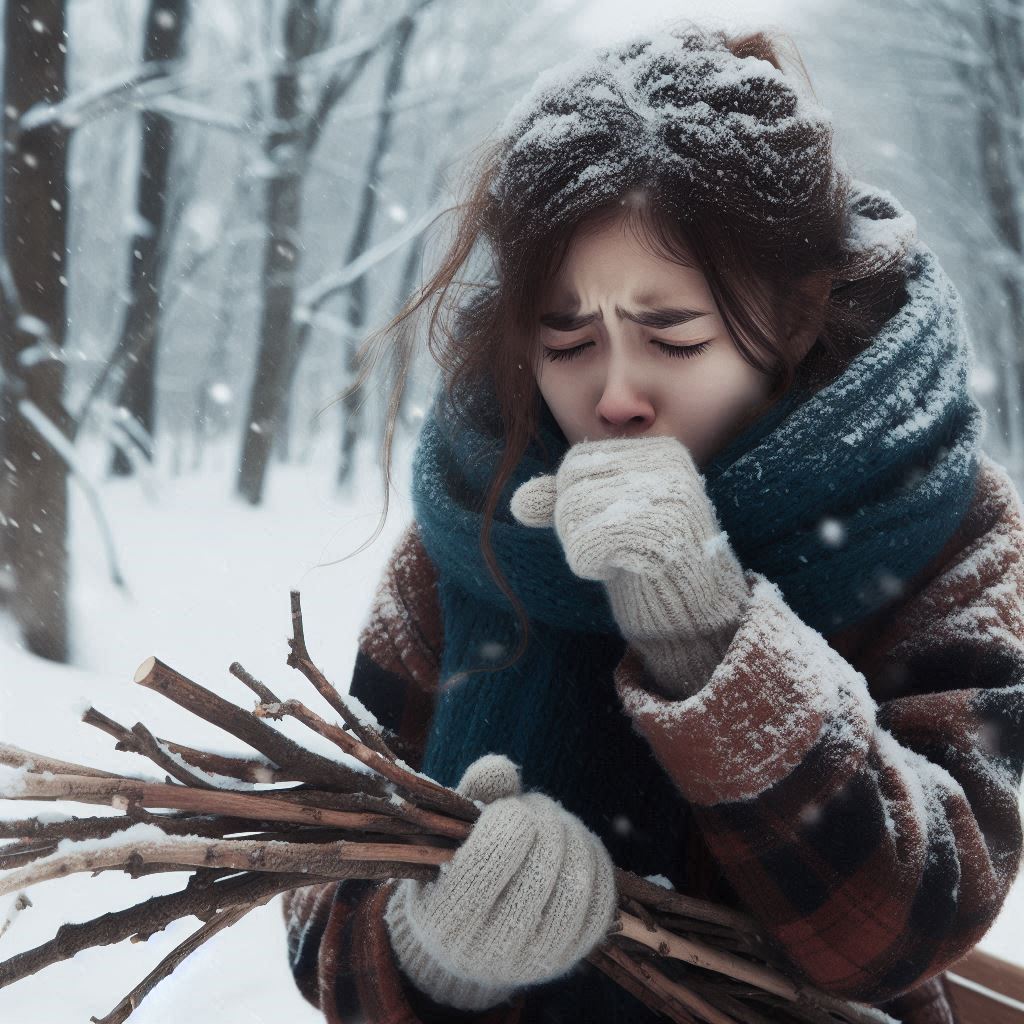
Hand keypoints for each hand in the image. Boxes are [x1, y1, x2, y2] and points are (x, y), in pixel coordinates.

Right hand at [383, 753, 617, 1011]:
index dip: (509, 817)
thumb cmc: (455, 872)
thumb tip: (503, 767)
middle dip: (545, 819)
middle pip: (540, 867)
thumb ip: (473, 795)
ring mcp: (533, 960)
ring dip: (572, 835)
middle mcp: (490, 951)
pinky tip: (576, 844)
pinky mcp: (570, 958)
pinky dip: (594, 860)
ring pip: (575, 883)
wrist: (470, 941)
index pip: (494, 855)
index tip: (508, 808)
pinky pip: (599, 900)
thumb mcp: (450, 834)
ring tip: (557, 821)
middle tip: (537, 807)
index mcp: (447, 920)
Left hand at [509, 436, 749, 696]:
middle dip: (574, 527)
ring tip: (617, 560)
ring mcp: (670, 496)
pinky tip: (618, 571)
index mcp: (660, 450)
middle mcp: (669, 463)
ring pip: (574, 510)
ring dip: (581, 547)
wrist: (695, 611)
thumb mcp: (602, 519)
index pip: (576, 463)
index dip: (571, 503)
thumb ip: (562, 502)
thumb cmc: (648, 561)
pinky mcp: (664, 533)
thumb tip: (516, 501)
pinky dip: (589, 563)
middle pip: (572, 484)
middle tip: (610, 550)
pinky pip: (588, 540)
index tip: (607, 527)